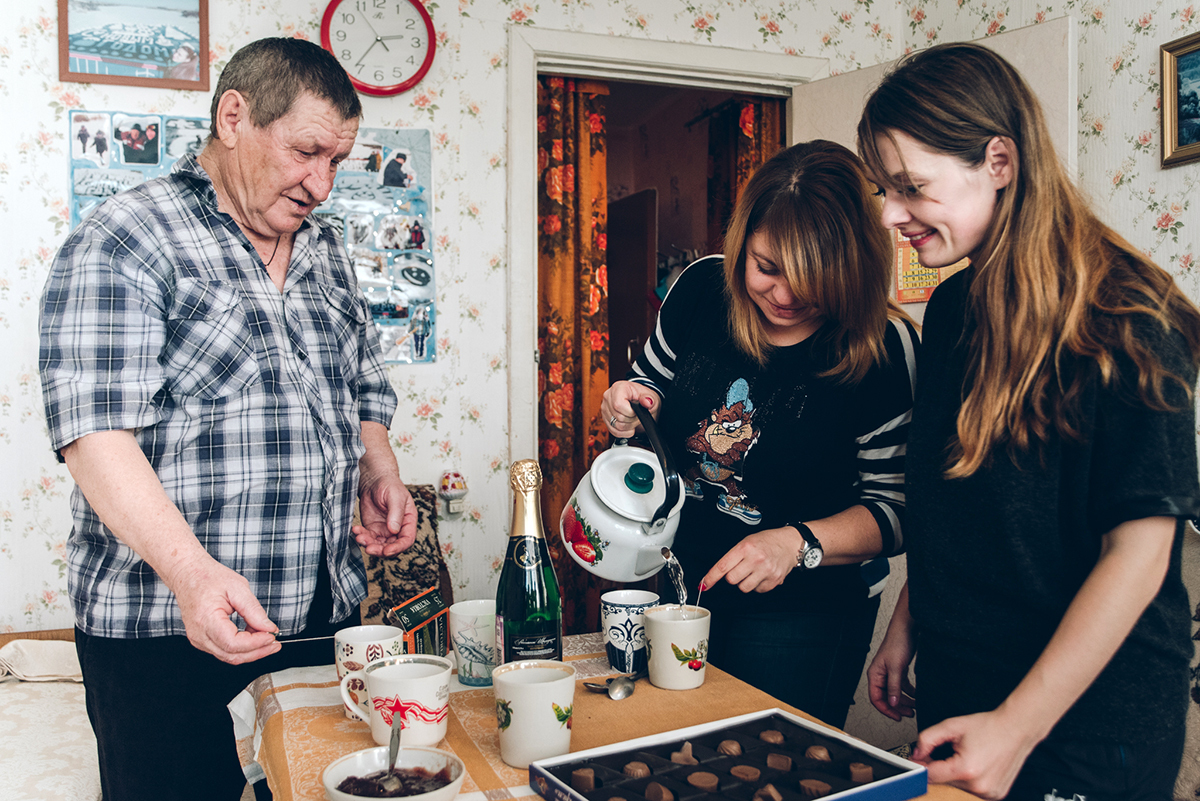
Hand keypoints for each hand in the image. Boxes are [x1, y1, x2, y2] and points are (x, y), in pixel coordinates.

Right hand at [164, 552, 280, 664]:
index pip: (233, 643)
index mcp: (206, 620)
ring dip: (250, 650)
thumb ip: (254, 611)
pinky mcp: (201, 640)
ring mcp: (198, 639)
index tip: (272, 636)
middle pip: (232, 655)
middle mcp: (199, 634)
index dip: (255, 643)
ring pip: (229, 656)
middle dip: (257, 652)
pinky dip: (241, 646)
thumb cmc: (208, 577)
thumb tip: (269, 628)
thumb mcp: (238, 588)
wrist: (188, 574)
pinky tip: (252, 635)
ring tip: (266, 636)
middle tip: (275, 643)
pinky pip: (224, 650)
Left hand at [354, 473, 417, 556]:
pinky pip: (368, 538)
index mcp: (408, 521)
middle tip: (370, 548)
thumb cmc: (389, 484)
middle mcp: (397, 528)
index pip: (407, 539)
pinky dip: (361, 537)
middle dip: (381, 550)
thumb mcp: (395, 496)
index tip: (387, 550)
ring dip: (369, 545)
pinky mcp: (372, 528)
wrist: (374, 480)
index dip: (398, 547)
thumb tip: (394, 530)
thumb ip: (396, 513)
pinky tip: (356, 530)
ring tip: (360, 537)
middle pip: (392, 546)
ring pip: (379, 545)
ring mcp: (384, 530)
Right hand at [600, 380, 658, 436]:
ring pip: (617, 426)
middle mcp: (608, 398)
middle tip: (637, 415)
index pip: (618, 405)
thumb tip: (648, 403)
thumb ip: (649, 399)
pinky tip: (629, 426)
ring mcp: (605, 409)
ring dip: (629, 426)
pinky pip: (614, 431)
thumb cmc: (640, 396)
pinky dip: (624, 432)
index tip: (636, 411)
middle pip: (619, 417)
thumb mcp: (648, 395)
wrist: (636, 399)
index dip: (630, 412)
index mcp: (618, 388)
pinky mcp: (605, 419)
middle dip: (632, 420)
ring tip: (633, 419)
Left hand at [699, 526, 797, 592]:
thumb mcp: (747, 542)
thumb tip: (717, 572)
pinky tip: (762, 574)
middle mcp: (755, 559)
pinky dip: (757, 585)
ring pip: (744, 587)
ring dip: (745, 582)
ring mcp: (765, 571)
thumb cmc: (767, 541)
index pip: (723, 566)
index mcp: (745, 547)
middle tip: (741, 568)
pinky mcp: (774, 581)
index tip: (703, 585)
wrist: (790, 543)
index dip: (711, 577)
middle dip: (733, 576)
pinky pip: (757, 590)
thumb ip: (733, 556)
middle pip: (731, 580)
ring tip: (753, 571)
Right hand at [867, 618, 916, 720]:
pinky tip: (917, 696)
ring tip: (915, 707)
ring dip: (905, 701)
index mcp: (875, 675)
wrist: (907, 629)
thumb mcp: (896, 668)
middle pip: (886, 698)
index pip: (876, 698)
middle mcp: (881, 675)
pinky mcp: (899, 670)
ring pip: (895, 693)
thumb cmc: (897, 643)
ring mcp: (890, 673)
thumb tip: (892, 703)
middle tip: (909, 714)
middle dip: (898, 707)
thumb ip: (894, 687)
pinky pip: (903, 686)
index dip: (886, 710)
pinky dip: (910, 692)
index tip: (897, 717)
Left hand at [913, 709, 1039, 799]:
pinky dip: (967, 782)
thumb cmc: (988, 727)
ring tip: (963, 759)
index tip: (919, 759)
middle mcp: (979, 786)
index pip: (931, 775)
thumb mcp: (951, 726)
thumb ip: (927, 738)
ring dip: (953, 777)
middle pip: (943, 783)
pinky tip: (974, 767)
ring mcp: (989, 793)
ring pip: (956, 789)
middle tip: (944, 755)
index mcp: (966, 769)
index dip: (921, 765)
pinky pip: (971, 792)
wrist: (1016, 729)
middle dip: (938, 770)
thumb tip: (916, 753)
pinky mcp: (995, 795)